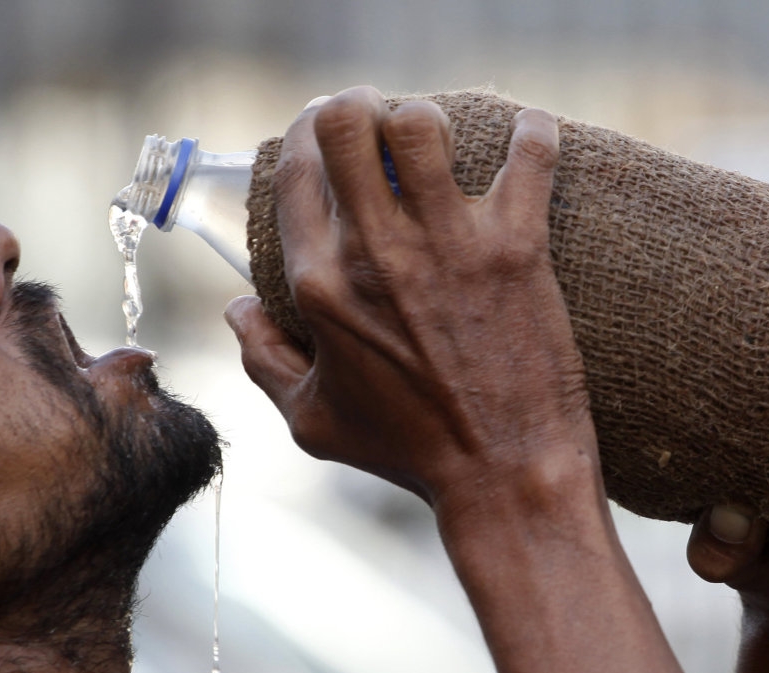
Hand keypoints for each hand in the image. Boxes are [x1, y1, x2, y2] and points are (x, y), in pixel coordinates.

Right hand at [224, 86, 590, 504]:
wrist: (504, 472)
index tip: (322, 127)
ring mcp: (448, 245)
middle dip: (357, 105)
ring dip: (426, 119)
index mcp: (320, 285)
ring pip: (422, 123)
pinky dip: (532, 134)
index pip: (296, 170)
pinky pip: (529, 154)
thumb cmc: (408, 452)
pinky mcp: (516, 246)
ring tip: (436, 140)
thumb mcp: (312, 420)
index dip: (304, 130)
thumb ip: (262, 360)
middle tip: (376, 120)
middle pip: (346, 122)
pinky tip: (528, 138)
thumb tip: (237, 308)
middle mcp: (376, 253)